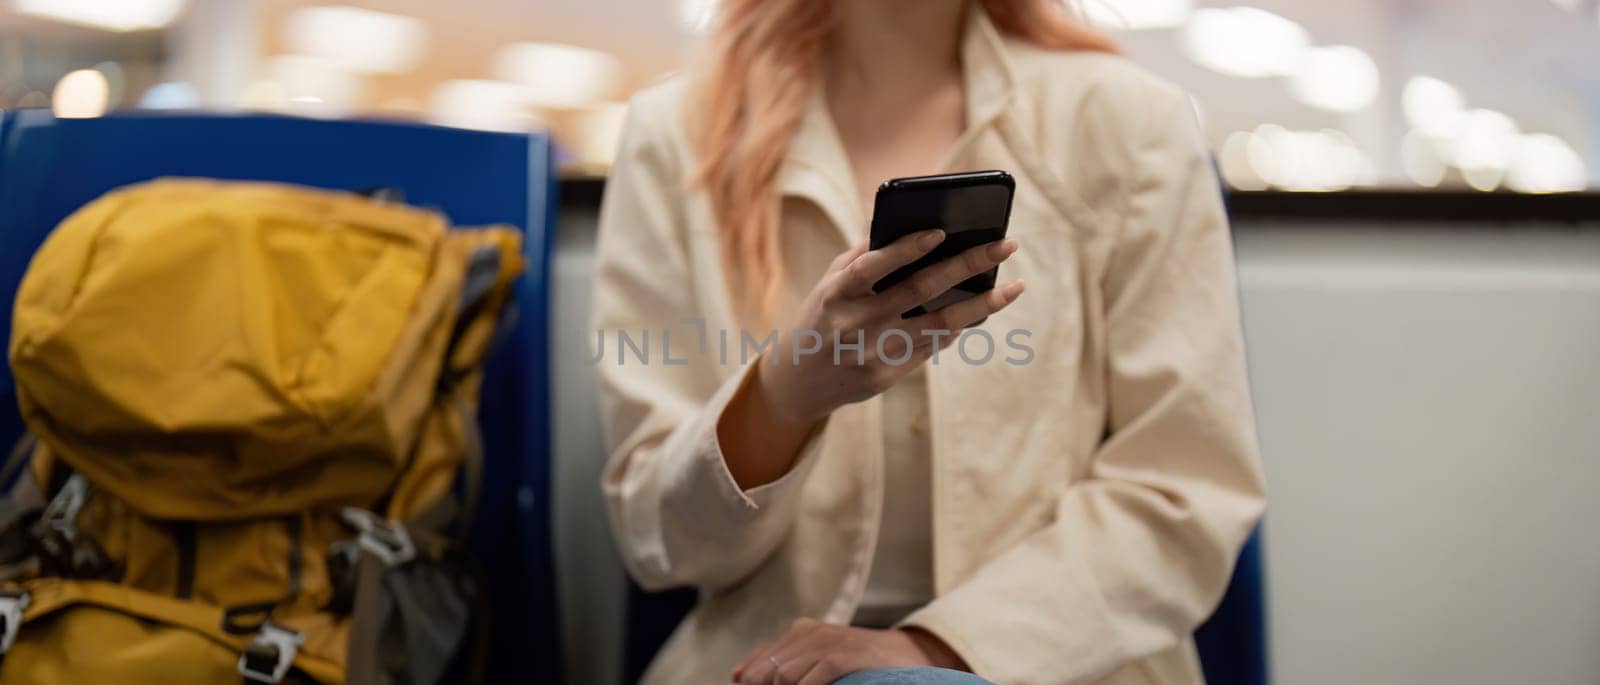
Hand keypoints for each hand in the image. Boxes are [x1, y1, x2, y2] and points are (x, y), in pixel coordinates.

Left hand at [731, 619, 967, 684]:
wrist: (909, 656)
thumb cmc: (860, 663)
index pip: (760, 662)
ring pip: (784, 675)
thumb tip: (737, 676)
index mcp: (801, 632)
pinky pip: (813, 676)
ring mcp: (829, 642)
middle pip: (768, 671)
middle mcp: (811, 632)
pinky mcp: (846, 655)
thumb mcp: (817, 658)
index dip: (755, 683)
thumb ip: (777, 662)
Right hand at [761, 230, 1022, 426]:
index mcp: (835, 294)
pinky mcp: (887, 376)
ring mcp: (874, 353)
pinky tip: (978, 311)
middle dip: (968, 264)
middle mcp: (855, 324)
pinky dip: (956, 327)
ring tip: (1013, 288)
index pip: (873, 266)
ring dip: (981, 305)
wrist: (799, 381)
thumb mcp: (829, 284)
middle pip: (921, 290)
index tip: (941, 232)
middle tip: (1006, 245)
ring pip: (939, 324)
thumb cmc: (822, 317)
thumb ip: (863, 258)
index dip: (906, 249)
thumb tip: (913, 231)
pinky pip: (931, 347)